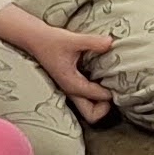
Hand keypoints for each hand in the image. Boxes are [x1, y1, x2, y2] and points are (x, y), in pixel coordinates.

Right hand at [0, 6, 115, 119]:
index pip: (96, 96)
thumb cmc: (51, 40)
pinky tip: (102, 79)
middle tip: (113, 90)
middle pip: (92, 115)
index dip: (110, 91)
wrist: (35, 39)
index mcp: (71, 83)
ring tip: (109, 85)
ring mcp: (70, 91)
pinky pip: (87, 99)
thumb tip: (110, 42)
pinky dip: (97, 95)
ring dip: (101, 103)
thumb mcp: (72, 39)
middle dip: (105, 108)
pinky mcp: (71, 86)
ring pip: (89, 110)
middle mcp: (71, 91)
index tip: (117, 79)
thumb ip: (92, 42)